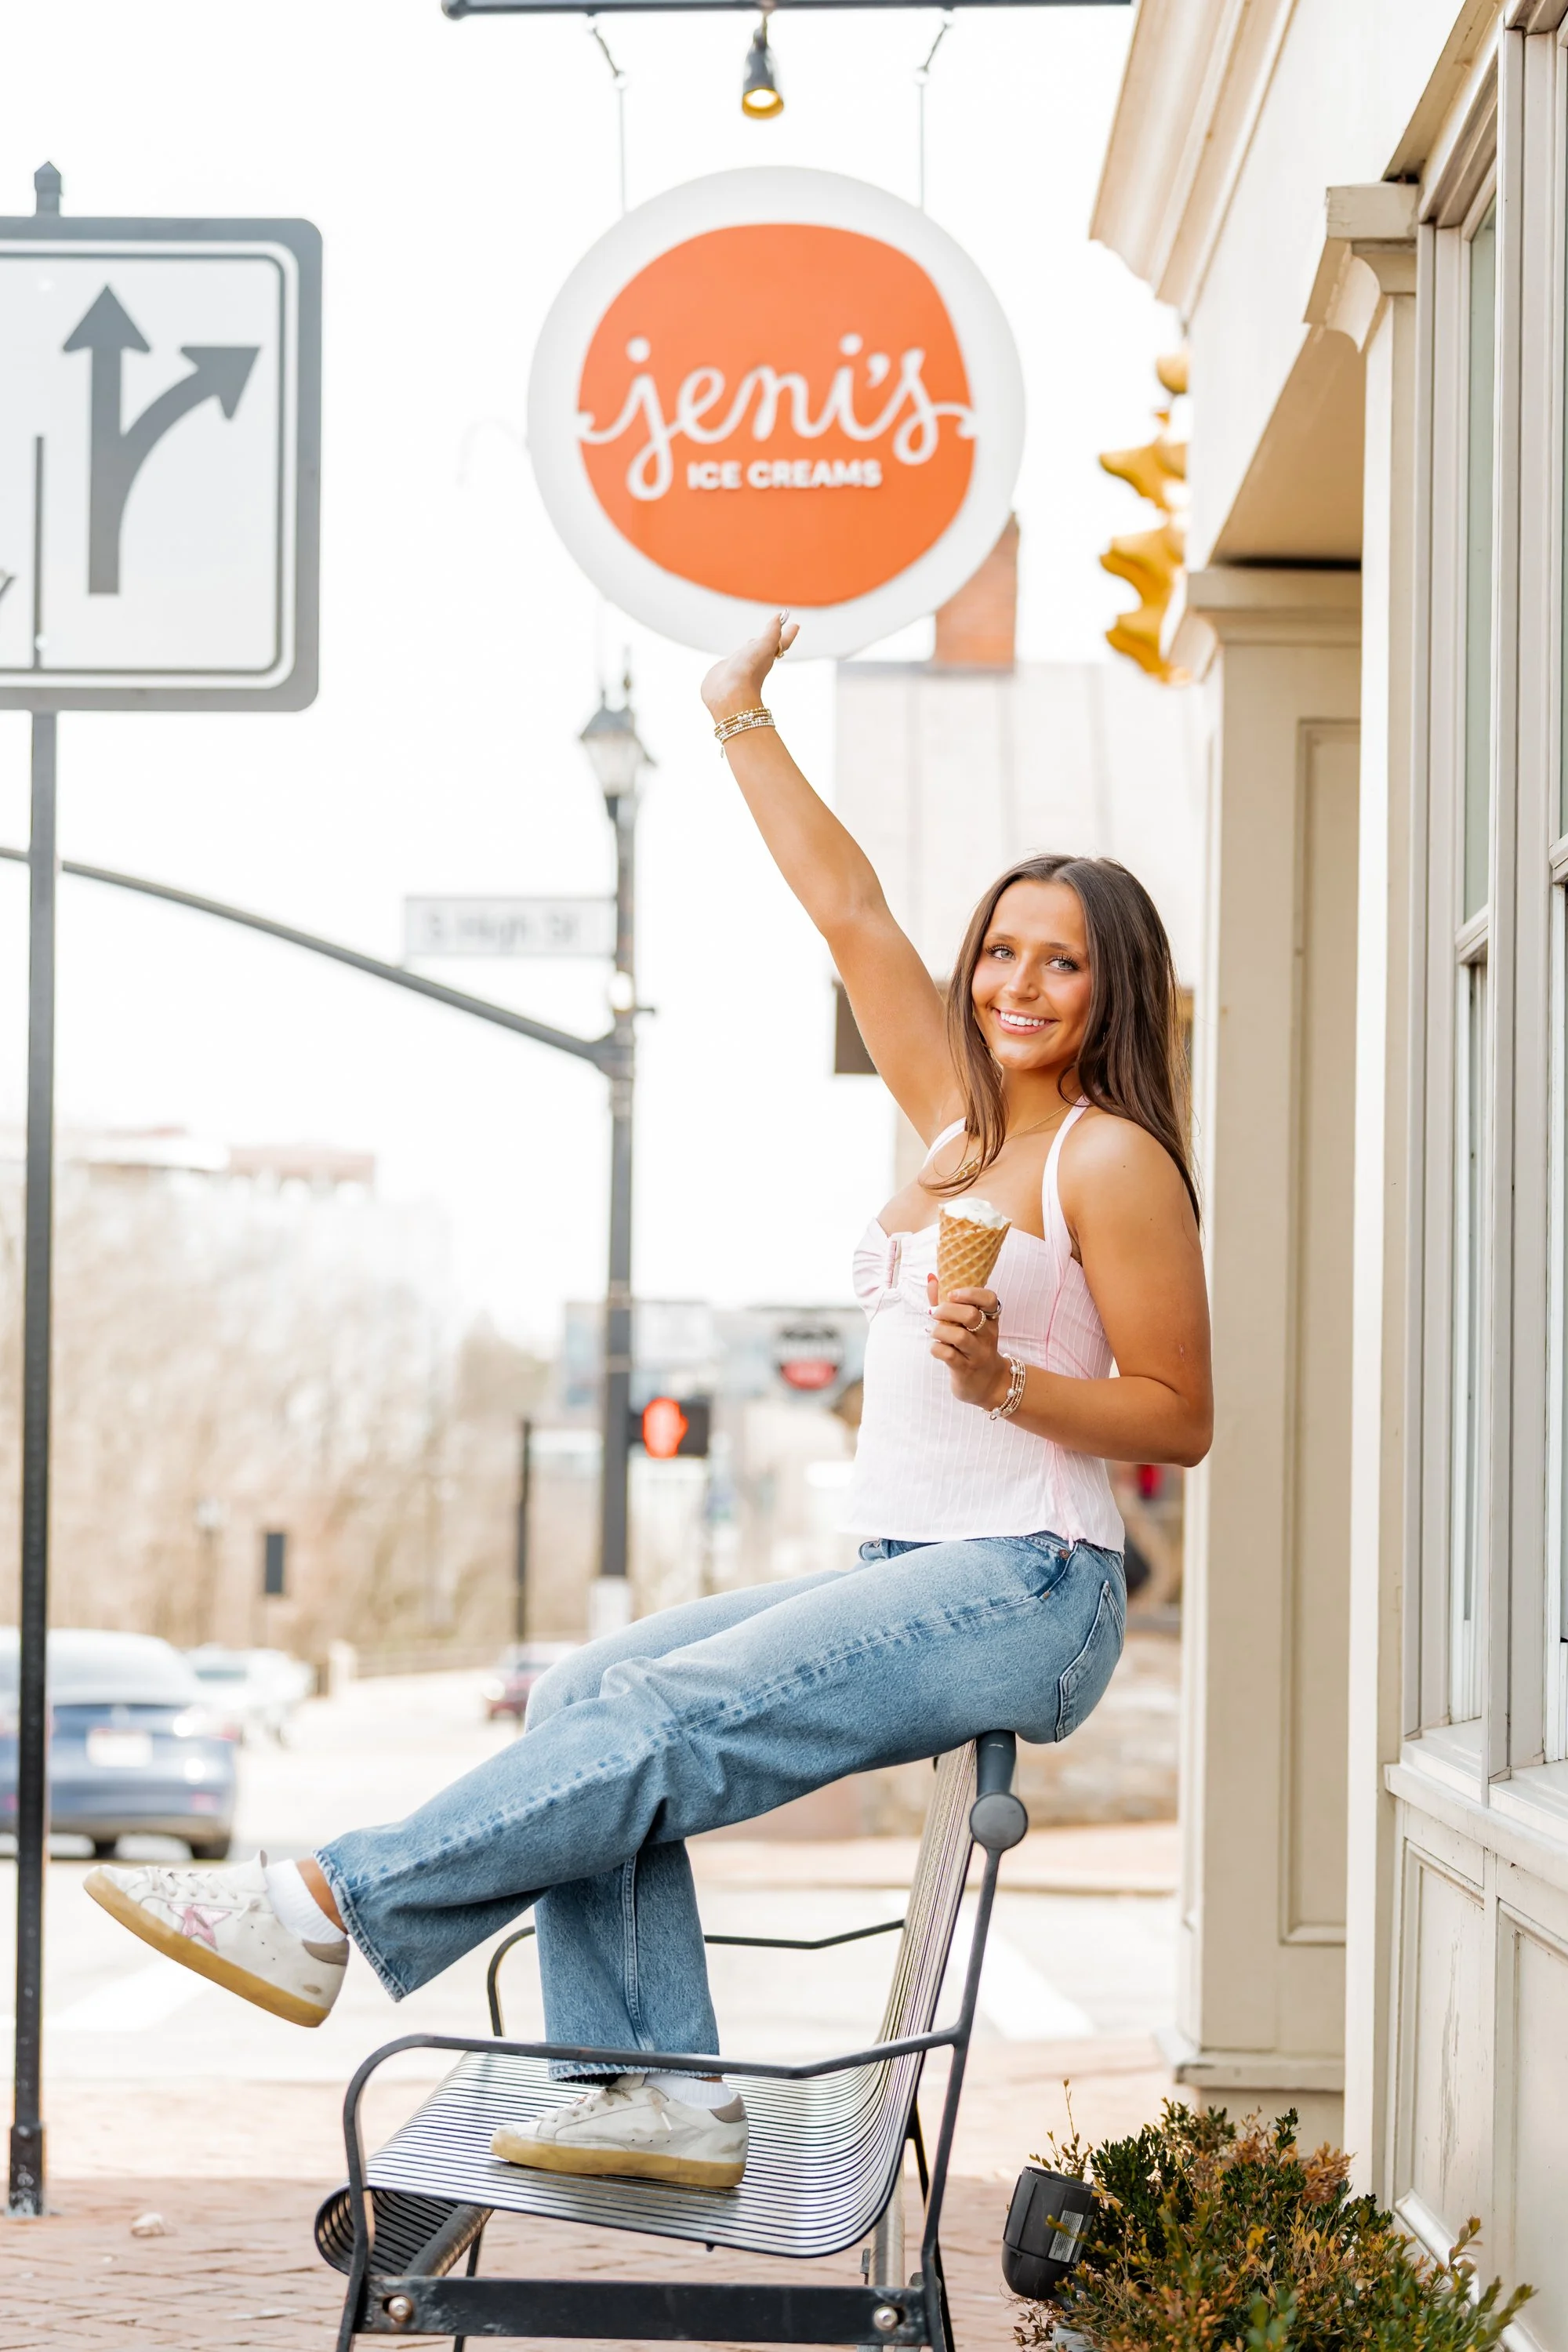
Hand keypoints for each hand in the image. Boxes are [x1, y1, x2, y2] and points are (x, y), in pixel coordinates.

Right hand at [701, 611, 798, 720]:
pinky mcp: (725, 672)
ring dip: (751, 648)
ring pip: (748, 653)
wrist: (729, 693)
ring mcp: (740, 667)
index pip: (781, 642)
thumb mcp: (765, 645)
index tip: (796, 625)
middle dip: (769, 638)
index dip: (789, 633)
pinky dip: (734, 657)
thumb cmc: (750, 670)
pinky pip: (732, 661)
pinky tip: (732, 658)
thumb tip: (780, 617)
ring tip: (752, 642)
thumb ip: (772, 631)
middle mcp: (755, 661)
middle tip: (774, 629)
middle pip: (765, 647)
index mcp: (767, 655)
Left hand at [927, 1276, 1008, 1410]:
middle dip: (948, 1310)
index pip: (990, 1299)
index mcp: (990, 1320)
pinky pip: (948, 1355)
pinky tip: (936, 1348)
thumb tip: (931, 1278)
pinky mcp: (965, 1369)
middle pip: (971, 1315)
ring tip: (935, 1332)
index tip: (952, 1293)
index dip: (971, 1293)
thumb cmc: (972, 1348)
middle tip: (935, 1312)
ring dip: (940, 1331)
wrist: (988, 1384)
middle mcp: (987, 1336)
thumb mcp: (966, 1325)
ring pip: (959, 1336)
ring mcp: (978, 1354)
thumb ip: (947, 1301)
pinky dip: (936, 1348)